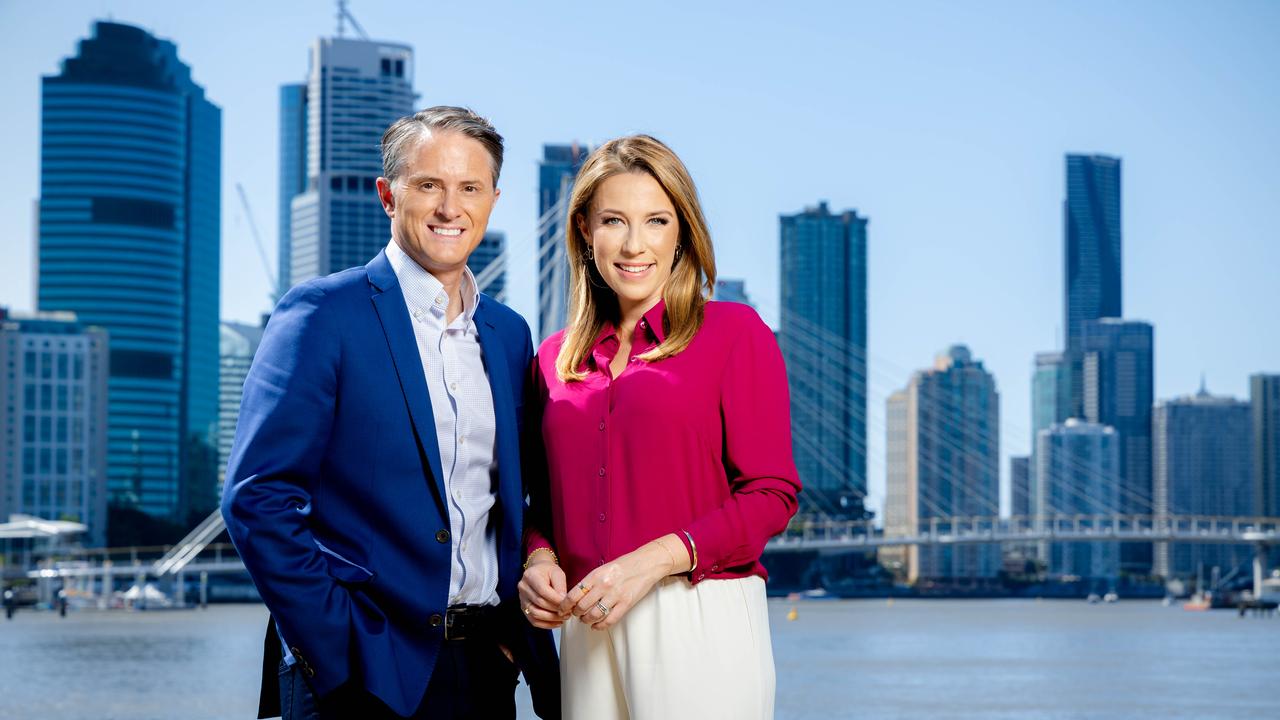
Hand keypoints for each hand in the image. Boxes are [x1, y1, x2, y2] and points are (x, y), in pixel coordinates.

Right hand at [518, 553, 569, 628]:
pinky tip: (557, 623)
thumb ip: (561, 587)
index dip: (556, 600)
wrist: (538, 571)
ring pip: (535, 614)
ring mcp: (521, 599)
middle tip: (569, 612)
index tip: (568, 604)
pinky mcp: (524, 608)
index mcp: (530, 576)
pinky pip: (533, 620)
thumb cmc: (548, 571)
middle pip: (539, 603)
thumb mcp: (558, 573)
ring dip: (552, 618)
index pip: (543, 591)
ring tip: (564, 617)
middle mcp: (523, 588)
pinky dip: (546, 624)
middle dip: (556, 609)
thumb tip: (564, 602)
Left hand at [561, 535, 685, 630]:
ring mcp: (615, 596)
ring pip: (593, 615)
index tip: (563, 609)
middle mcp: (603, 586)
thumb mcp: (603, 569)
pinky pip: (609, 620)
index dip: (565, 605)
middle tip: (575, 614)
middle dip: (575, 613)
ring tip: (585, 619)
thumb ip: (590, 581)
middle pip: (581, 607)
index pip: (573, 594)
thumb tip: (576, 596)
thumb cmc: (624, 565)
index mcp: (595, 575)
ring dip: (586, 620)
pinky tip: (596, 626)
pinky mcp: (626, 604)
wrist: (646, 564)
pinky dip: (599, 626)